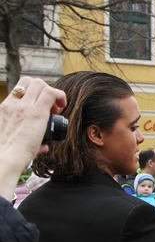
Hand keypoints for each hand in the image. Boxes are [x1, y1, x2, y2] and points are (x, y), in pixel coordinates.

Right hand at [0, 77, 66, 200]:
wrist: (4, 159)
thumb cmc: (8, 155)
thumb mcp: (13, 142)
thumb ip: (29, 140)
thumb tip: (43, 146)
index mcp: (5, 109)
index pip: (19, 90)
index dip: (33, 94)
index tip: (42, 109)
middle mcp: (12, 104)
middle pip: (29, 82)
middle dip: (43, 90)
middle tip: (50, 109)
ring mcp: (23, 107)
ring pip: (39, 83)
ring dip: (51, 92)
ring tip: (56, 109)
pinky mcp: (36, 112)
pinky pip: (51, 92)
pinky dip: (60, 96)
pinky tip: (62, 107)